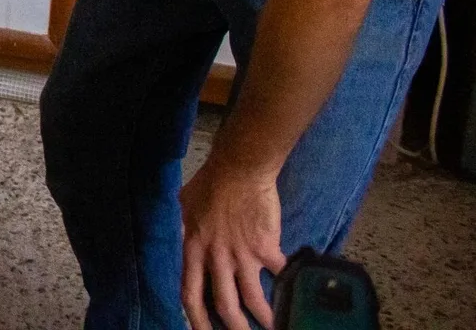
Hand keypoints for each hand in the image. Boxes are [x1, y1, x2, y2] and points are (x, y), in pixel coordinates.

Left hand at [180, 158, 286, 329]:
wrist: (238, 168)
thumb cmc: (209, 182)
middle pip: (224, 305)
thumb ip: (186, 227)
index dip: (196, 318)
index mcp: (194, 249)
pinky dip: (291, 284)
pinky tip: (298, 292)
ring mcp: (242, 255)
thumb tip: (183, 235)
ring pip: (253, 299)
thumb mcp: (185, 206)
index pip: (190, 293)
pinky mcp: (266, 248)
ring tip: (274, 329)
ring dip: (265, 318)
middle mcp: (216, 258)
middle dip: (235, 328)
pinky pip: (281, 274)